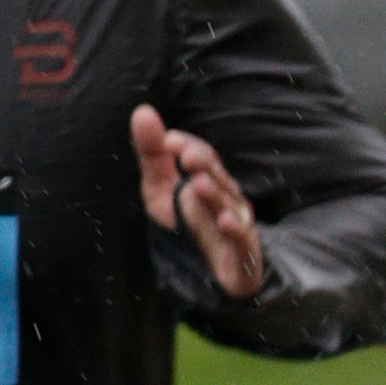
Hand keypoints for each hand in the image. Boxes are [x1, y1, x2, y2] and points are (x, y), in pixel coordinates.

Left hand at [131, 102, 264, 296]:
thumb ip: (152, 155)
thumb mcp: (159, 190)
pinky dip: (235, 231)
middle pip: (217, 176)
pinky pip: (242, 240)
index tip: (168, 141)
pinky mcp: (243, 254)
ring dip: (214, 194)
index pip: (202, 156)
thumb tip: (142, 111)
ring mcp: (236, 224)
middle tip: (186, 157)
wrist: (214, 274)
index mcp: (209, 179)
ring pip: (228, 205)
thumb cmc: (187, 225)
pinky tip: (224, 221)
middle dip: (203, 165)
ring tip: (198, 185)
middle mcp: (226, 198)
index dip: (187, 146)